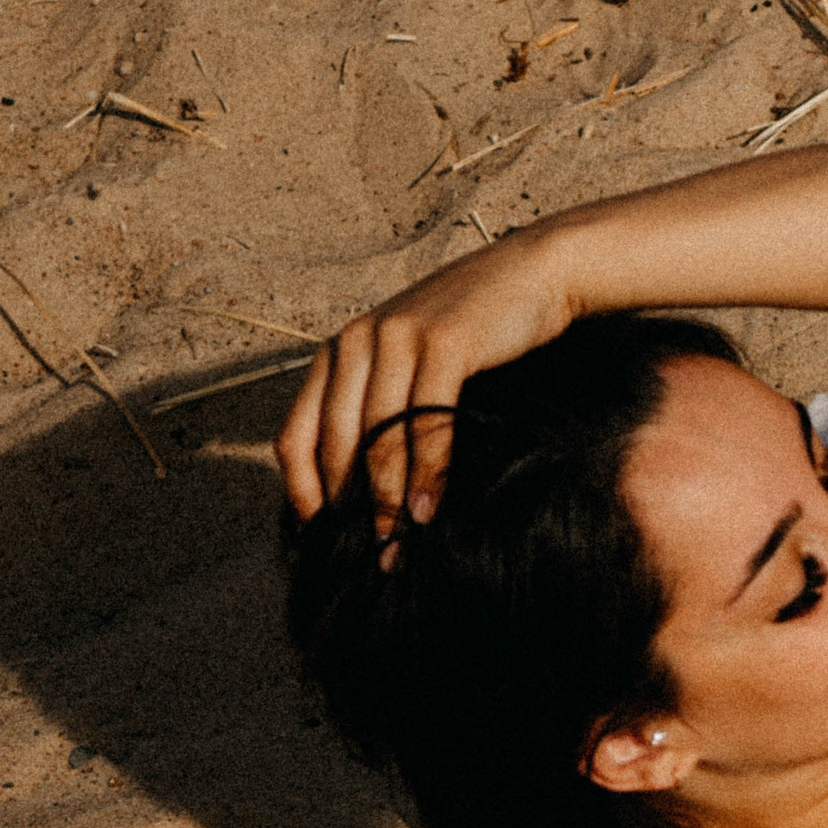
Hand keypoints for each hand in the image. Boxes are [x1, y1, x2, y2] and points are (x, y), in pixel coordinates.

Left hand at [274, 225, 575, 531]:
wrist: (532, 275)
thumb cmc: (476, 331)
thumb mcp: (413, 364)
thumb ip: (383, 407)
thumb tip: (373, 489)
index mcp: (338, 352)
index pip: (296, 435)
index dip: (304, 493)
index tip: (326, 536)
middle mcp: (357, 342)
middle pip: (337, 443)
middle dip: (354, 507)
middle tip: (374, 552)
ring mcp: (398, 338)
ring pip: (380, 436)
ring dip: (390, 497)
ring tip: (401, 541)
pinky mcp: (442, 342)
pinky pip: (426, 420)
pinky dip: (429, 471)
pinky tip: (432, 507)